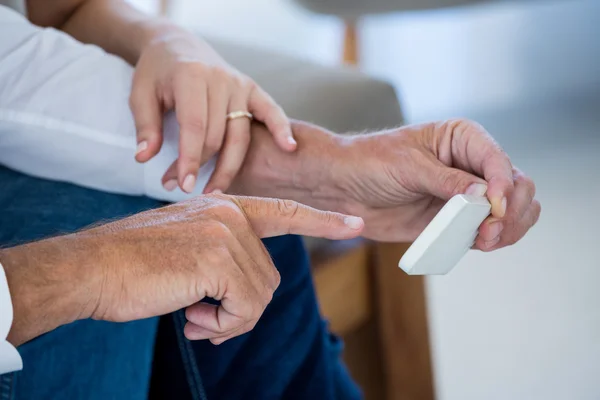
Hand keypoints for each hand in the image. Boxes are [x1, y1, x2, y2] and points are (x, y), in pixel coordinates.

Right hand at [1, 195, 362, 346]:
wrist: (90, 268)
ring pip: (260, 296)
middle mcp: (230, 214)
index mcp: (223, 207)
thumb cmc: (133, 264)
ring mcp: (226, 233)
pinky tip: (190, 318)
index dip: (321, 220)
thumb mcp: (187, 251)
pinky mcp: (218, 259)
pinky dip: (221, 326)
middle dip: (241, 307)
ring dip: (228, 320)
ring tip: (193, 316)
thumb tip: (249, 297)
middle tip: (203, 317)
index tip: (355, 223)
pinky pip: (244, 309)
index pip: (284, 211)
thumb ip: (225, 259)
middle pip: (269, 277)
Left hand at [130, 31, 294, 193]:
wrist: (177, 45)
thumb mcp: (140, 93)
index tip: (184, 186)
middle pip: (217, 135)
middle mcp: (220, 80)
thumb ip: (145, 125)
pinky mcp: (252, 89)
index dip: (190, 158)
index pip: (195, 126)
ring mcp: (240, 84)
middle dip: (201, 166)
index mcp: (191, 76)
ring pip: (240, 134)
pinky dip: (281, 129)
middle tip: (182, 189)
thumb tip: (144, 158)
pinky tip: (289, 148)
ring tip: (216, 191)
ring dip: (229, 167)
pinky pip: (270, 111)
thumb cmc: (157, 73)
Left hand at [336, 119, 539, 249]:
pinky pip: (488, 232)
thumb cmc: (371, 162)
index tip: (494, 207)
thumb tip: (484, 194)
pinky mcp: (457, 221)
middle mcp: (471, 165)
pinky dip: (492, 240)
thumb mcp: (407, 166)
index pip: (498, 160)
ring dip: (507, 228)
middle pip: (517, 186)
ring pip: (511, 212)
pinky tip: (477, 243)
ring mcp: (467, 195)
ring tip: (485, 240)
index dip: (503, 185)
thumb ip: (446, 180)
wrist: (344, 188)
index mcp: (463, 138)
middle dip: (511, 210)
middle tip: (490, 230)